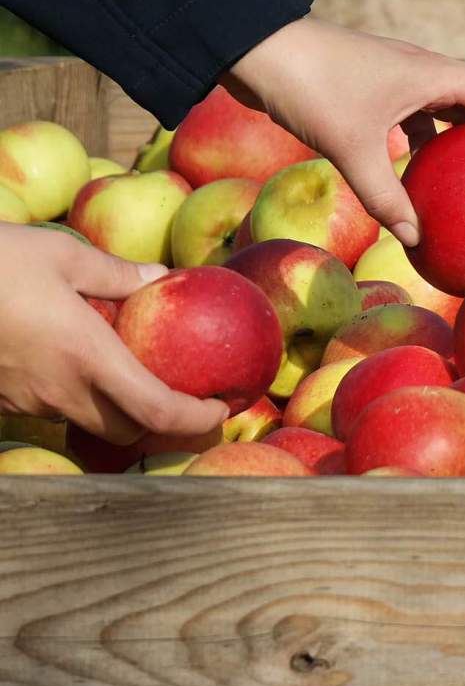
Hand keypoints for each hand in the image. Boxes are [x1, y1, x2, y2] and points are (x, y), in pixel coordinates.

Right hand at [0, 225, 228, 442]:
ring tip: (139, 377)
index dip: (195, 420)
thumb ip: (115, 273)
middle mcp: (60, 390)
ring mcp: (27, 400)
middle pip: (126, 431)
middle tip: (191, 402)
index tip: (221, 410)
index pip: (155, 410)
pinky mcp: (2, 398)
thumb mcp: (62, 254)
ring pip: (87, 421)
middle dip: (163, 425)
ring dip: (119, 410)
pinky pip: (52, 407)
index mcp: (88, 355)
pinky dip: (79, 396)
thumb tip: (159, 278)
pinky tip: (80, 363)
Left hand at [224, 19, 464, 246]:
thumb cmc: (309, 87)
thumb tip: (416, 241)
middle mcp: (425, 71)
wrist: (257, 47)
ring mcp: (399, 79)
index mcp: (434, 74)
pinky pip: (417, 118)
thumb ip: (386, 197)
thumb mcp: (352, 148)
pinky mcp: (374, 90)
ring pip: (450, 109)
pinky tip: (414, 178)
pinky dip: (426, 145)